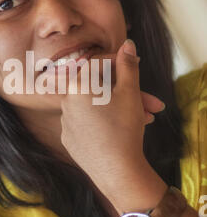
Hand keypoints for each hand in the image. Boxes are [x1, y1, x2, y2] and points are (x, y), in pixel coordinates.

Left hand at [60, 39, 164, 189]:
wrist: (117, 172)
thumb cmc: (124, 128)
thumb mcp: (130, 93)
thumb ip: (128, 65)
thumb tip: (127, 44)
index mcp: (78, 85)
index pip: (99, 64)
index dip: (121, 62)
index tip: (136, 65)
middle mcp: (66, 100)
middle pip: (100, 89)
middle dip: (127, 93)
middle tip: (150, 102)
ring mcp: (66, 121)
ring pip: (96, 107)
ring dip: (120, 108)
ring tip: (145, 118)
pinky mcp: (69, 139)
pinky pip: (87, 122)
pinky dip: (104, 121)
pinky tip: (123, 129)